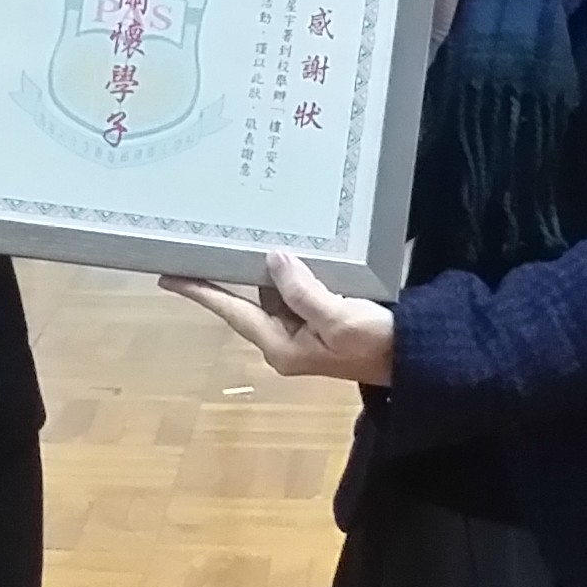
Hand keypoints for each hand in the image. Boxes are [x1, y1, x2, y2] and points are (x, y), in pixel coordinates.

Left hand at [164, 252, 394, 385]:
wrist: (417, 358)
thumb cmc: (376, 343)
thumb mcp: (337, 317)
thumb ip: (301, 290)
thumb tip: (273, 259)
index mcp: (280, 346)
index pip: (232, 311)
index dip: (201, 292)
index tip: (168, 276)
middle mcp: (285, 340)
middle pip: (253, 296)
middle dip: (241, 268)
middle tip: (220, 232)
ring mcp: (304, 331)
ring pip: (277, 290)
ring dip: (275, 266)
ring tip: (263, 228)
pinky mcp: (323, 320)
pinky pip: (299, 290)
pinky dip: (297, 271)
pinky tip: (297, 246)